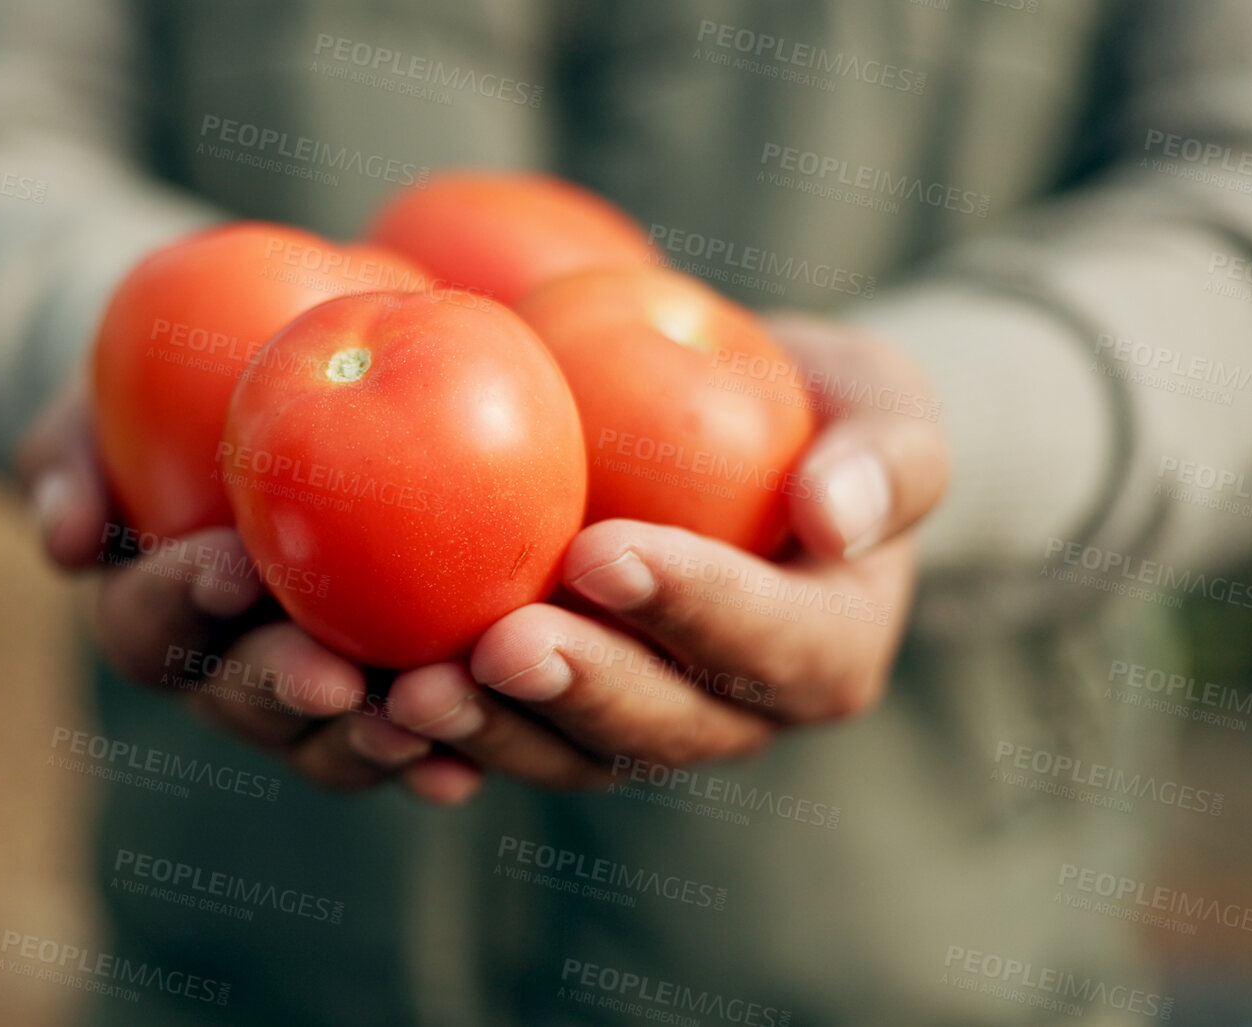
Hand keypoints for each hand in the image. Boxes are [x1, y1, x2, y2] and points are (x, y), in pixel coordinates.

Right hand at [17, 379, 486, 801]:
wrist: (257, 408)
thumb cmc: (166, 393)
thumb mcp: (95, 406)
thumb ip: (68, 458)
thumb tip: (63, 538)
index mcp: (148, 613)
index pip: (151, 621)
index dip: (186, 600)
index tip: (234, 564)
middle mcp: (219, 674)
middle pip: (241, 703)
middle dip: (283, 693)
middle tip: (332, 678)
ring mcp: (303, 699)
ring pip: (322, 745)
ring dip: (364, 742)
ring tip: (417, 724)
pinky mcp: (384, 699)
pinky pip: (408, 740)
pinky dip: (437, 755)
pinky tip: (469, 763)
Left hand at [374, 314, 948, 790]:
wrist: (740, 444)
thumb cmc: (820, 410)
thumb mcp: (883, 401)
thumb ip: (889, 453)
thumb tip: (836, 514)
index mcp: (826, 653)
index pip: (765, 641)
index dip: (687, 606)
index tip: (601, 552)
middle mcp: (734, 714)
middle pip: (656, 726)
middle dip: (573, 692)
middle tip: (494, 645)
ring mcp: (637, 723)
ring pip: (564, 754)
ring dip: (486, 732)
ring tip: (408, 692)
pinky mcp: (555, 715)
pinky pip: (496, 740)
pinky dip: (435, 738)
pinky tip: (363, 708)